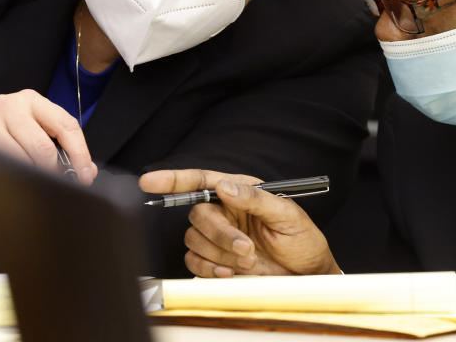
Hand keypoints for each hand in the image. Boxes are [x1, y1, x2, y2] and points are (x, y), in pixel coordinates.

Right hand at [0, 89, 97, 186]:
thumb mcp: (33, 143)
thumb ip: (61, 151)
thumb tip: (88, 171)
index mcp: (34, 102)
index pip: (67, 125)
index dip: (80, 153)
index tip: (86, 175)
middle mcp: (13, 103)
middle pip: (47, 145)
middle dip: (56, 172)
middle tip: (59, 187)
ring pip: (28, 156)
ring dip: (35, 177)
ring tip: (32, 185)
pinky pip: (6, 164)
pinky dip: (15, 178)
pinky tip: (12, 181)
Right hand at [140, 169, 339, 277]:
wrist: (306, 276)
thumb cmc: (302, 241)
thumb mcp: (287, 215)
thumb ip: (255, 198)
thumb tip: (224, 185)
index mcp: (240, 191)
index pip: (202, 180)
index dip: (173, 179)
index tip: (149, 181)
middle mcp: (225, 210)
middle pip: (198, 214)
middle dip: (220, 234)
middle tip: (247, 249)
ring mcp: (219, 236)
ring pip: (194, 239)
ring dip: (221, 253)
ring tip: (249, 260)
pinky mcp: (215, 260)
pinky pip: (194, 261)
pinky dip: (210, 268)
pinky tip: (231, 272)